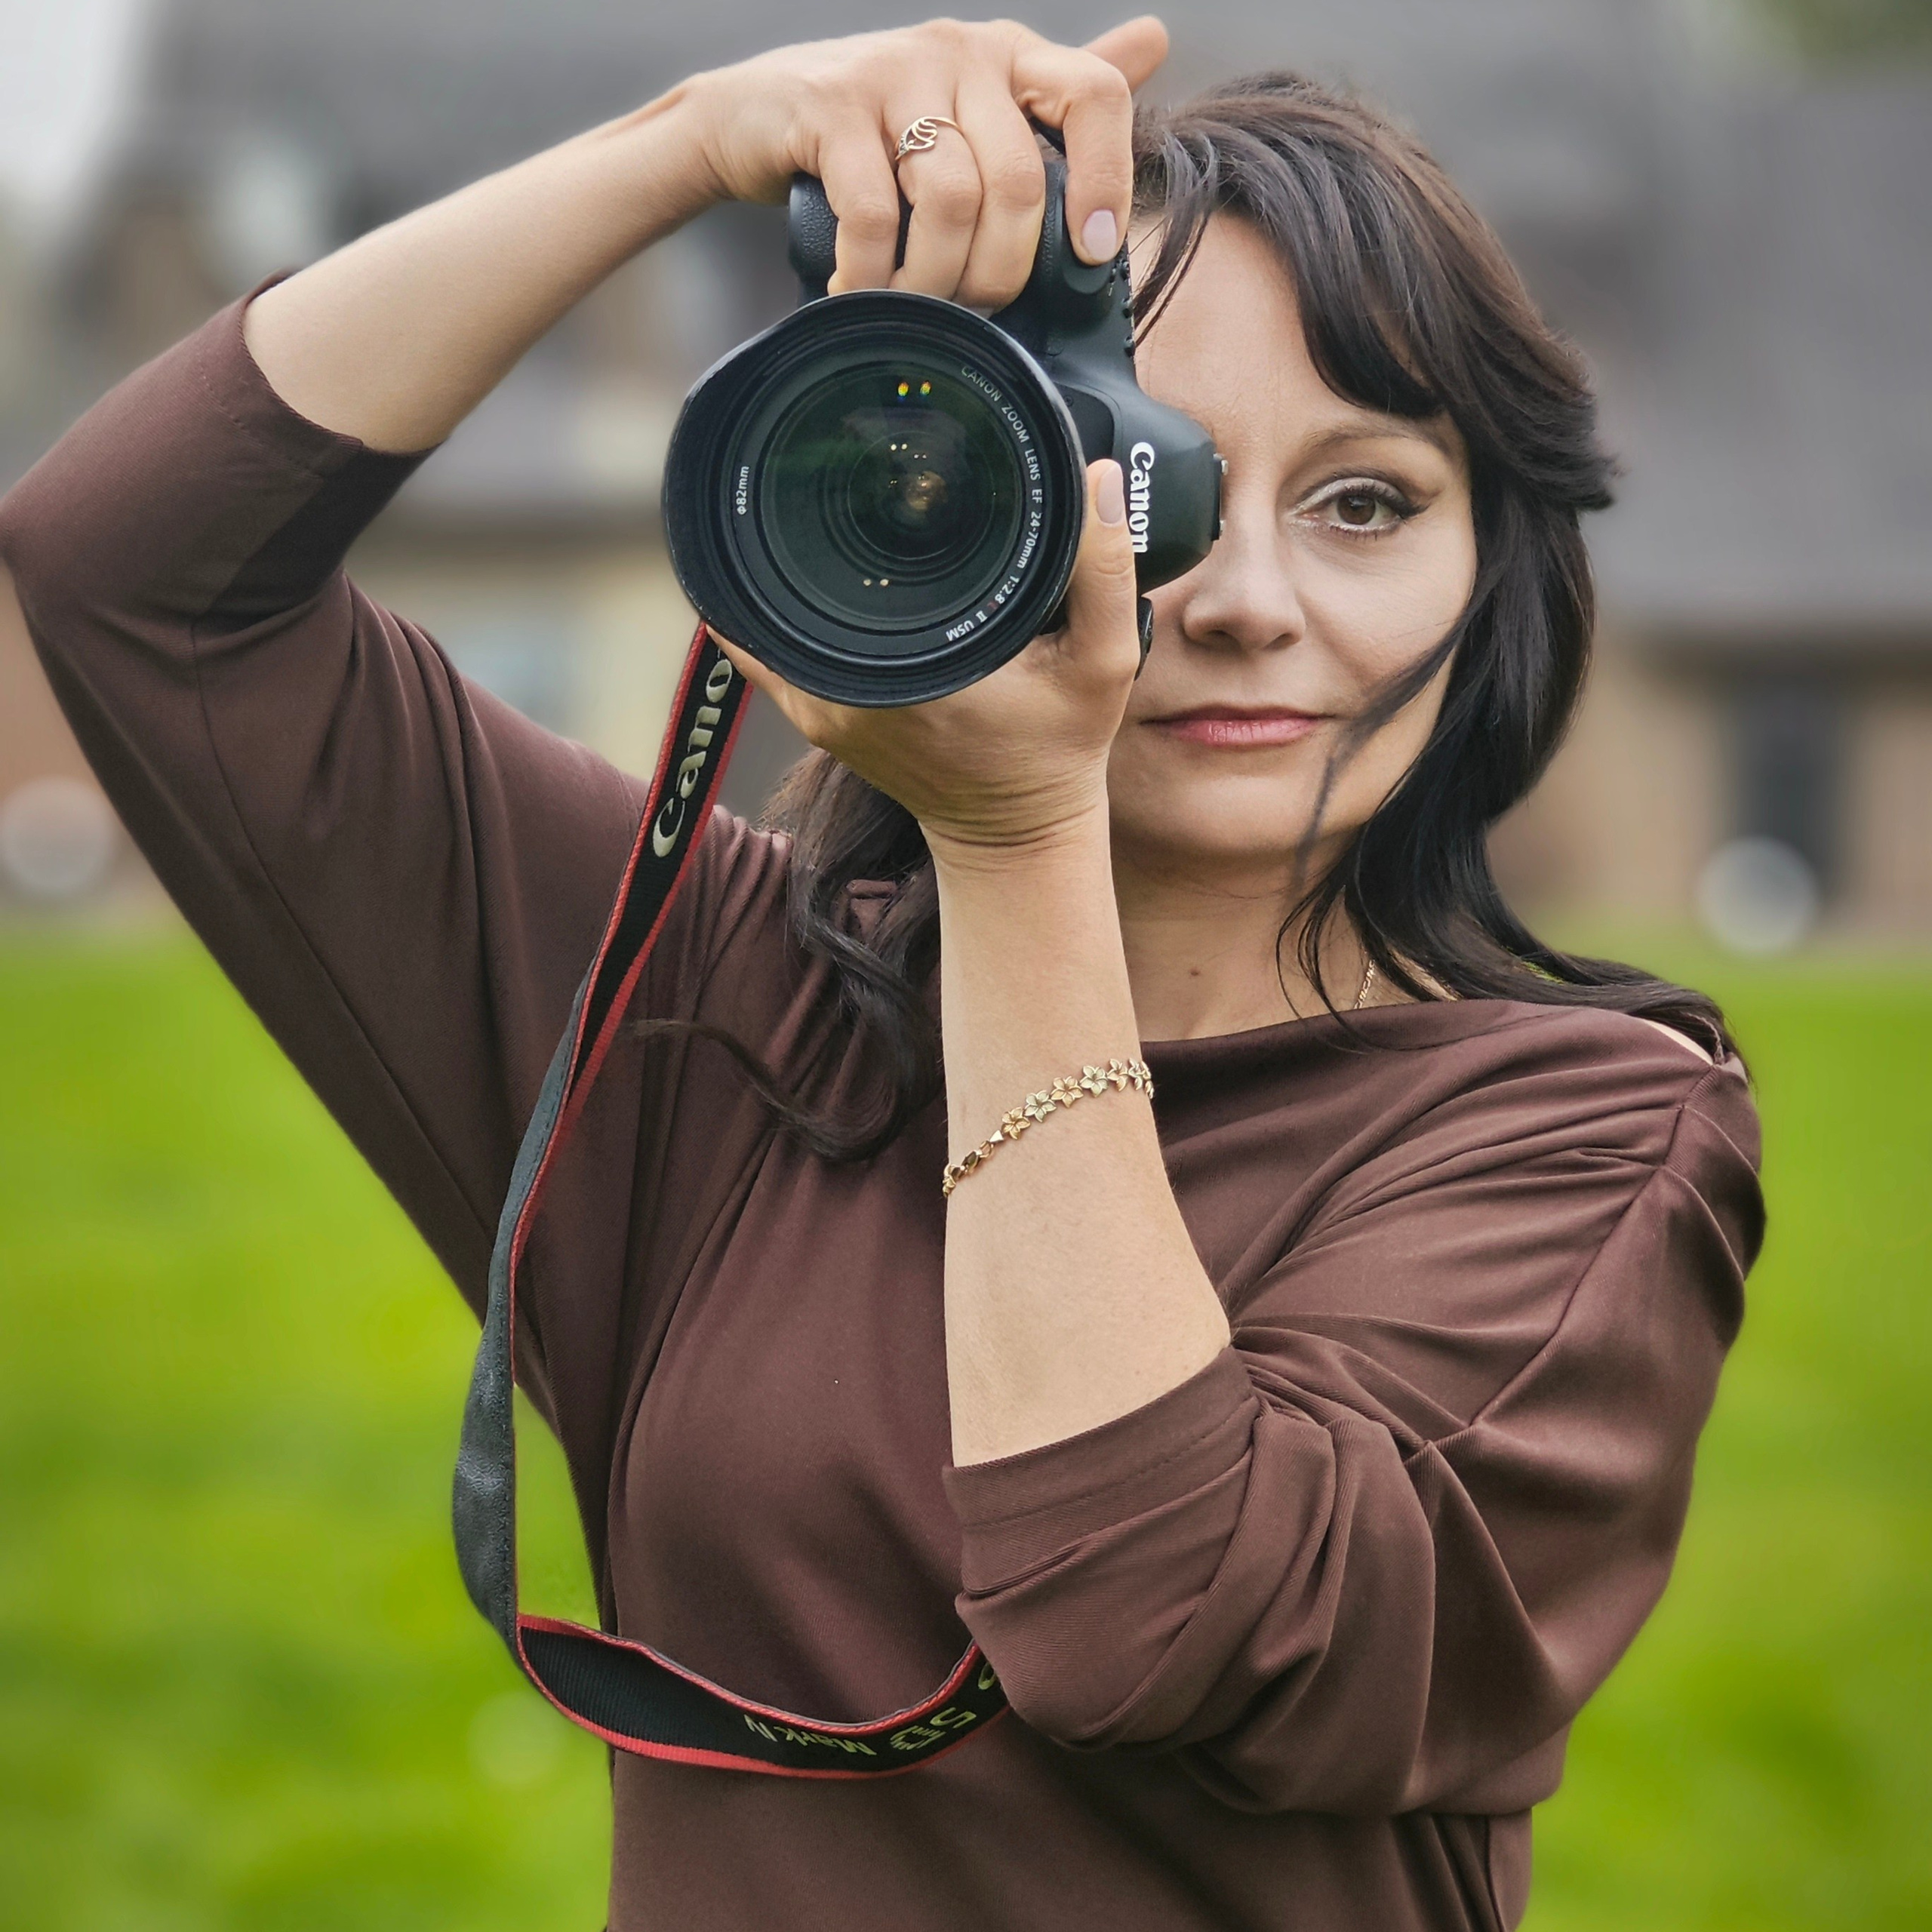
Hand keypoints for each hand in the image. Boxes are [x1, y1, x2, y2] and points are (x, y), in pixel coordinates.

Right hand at [679, 16, 1167, 304]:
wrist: (748, 118)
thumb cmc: (873, 131)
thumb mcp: (971, 107)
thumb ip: (1056, 94)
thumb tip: (1154, 40)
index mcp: (1008, 55)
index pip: (1095, 97)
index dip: (1106, 181)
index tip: (1091, 251)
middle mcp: (959, 51)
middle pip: (1019, 181)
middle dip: (1000, 269)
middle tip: (974, 307)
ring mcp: (892, 73)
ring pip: (951, 199)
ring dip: (937, 278)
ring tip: (915, 303)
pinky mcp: (829, 108)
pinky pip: (874, 213)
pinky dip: (874, 272)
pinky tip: (863, 292)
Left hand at [716, 461, 1140, 854]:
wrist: (1015, 832)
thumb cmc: (1058, 750)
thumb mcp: (1104, 661)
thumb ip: (1104, 571)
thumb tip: (1093, 478)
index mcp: (915, 668)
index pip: (855, 562)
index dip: (847, 498)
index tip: (856, 450)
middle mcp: (851, 685)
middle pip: (800, 571)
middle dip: (815, 515)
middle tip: (836, 460)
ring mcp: (818, 705)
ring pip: (771, 605)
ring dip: (787, 554)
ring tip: (809, 499)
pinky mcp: (812, 714)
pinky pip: (764, 645)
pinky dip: (765, 603)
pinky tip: (776, 559)